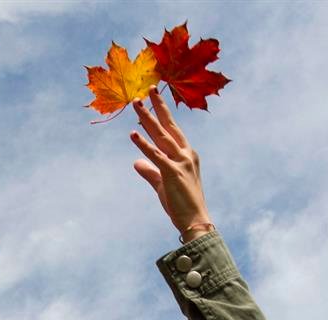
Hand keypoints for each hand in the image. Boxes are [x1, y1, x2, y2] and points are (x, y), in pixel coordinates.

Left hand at [130, 85, 212, 240]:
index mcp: (187, 154)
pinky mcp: (172, 172)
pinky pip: (155, 155)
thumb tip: (137, 163)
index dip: (161, 115)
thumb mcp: (162, 184)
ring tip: (136, 103)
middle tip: (148, 89)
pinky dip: (143, 144)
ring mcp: (181, 162)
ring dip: (147, 118)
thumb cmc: (181, 203)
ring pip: (161, 135)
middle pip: (168, 126)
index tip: (153, 100)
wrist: (194, 221)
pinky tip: (133, 134)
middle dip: (158, 107)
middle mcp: (186, 154)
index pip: (172, 131)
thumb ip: (150, 171)